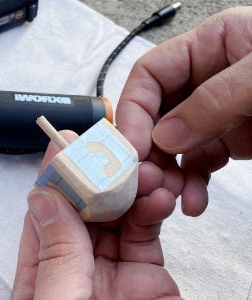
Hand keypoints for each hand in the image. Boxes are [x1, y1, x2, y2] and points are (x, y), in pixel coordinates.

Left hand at [11, 131, 180, 299]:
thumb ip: (56, 255)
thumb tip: (43, 199)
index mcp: (43, 273)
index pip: (45, 214)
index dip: (54, 177)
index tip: (64, 146)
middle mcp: (76, 267)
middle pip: (84, 208)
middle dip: (97, 174)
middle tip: (110, 148)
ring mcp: (111, 268)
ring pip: (117, 213)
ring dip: (129, 186)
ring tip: (141, 170)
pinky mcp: (147, 274)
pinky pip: (146, 232)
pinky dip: (153, 208)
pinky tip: (158, 196)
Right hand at [116, 7, 251, 215]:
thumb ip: (214, 101)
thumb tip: (164, 137)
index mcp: (209, 46)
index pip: (150, 74)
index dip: (133, 109)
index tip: (130, 146)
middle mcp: (205, 79)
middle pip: (156, 113)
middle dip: (148, 148)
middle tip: (145, 178)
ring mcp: (216, 112)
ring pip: (173, 143)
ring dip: (168, 172)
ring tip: (170, 196)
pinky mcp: (229, 140)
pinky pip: (198, 162)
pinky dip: (191, 183)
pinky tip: (192, 201)